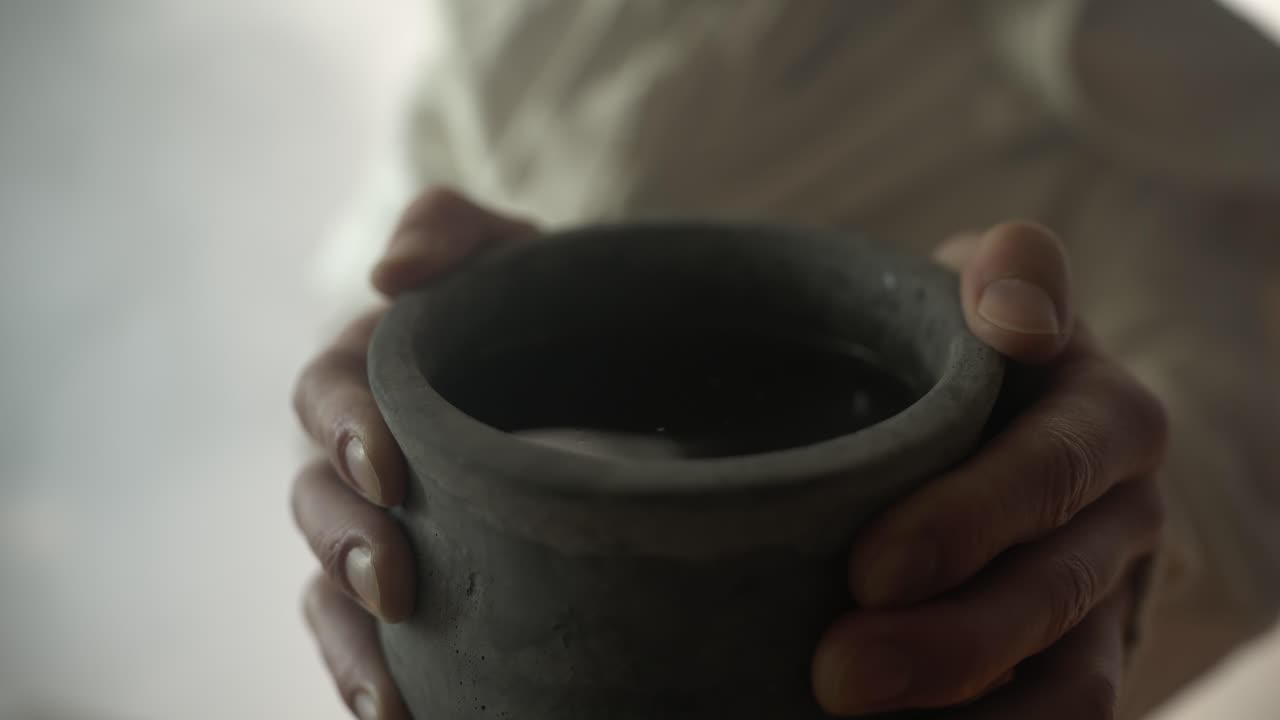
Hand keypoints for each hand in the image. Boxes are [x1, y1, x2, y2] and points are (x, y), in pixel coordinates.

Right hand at [291, 189, 535, 718]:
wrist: (615, 374)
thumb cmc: (550, 306)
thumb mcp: (515, 253)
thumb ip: (453, 228)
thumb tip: (386, 271)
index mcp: (375, 370)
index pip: (327, 391)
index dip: (344, 427)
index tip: (390, 469)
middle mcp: (366, 453)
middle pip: (316, 499)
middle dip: (345, 542)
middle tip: (398, 582)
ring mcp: (390, 526)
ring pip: (329, 586)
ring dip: (350, 637)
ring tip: (390, 693)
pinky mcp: (423, 588)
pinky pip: (369, 639)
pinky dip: (370, 678)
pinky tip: (401, 717)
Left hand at [812, 222, 1168, 717]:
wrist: (991, 417)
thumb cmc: (961, 349)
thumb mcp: (975, 292)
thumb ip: (1004, 274)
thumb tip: (1015, 316)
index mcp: (1102, 412)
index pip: (1056, 463)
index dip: (975, 517)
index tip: (872, 568)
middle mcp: (1125, 508)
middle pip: (1055, 586)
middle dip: (950, 637)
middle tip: (837, 669)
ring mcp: (1113, 595)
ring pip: (1073, 680)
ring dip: (967, 707)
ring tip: (850, 712)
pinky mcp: (1087, 663)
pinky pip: (1062, 719)